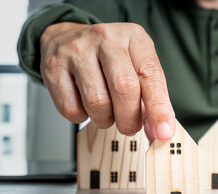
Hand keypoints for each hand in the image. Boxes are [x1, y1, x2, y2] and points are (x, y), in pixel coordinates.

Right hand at [40, 22, 174, 140]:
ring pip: (97, 102)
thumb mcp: (137, 67)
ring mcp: (77, 49)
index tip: (164, 132)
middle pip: (124, 88)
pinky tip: (85, 104)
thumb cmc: (110, 59)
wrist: (68, 38)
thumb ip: (151, 97)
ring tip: (106, 111)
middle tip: (130, 127)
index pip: (151, 75)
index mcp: (134, 37)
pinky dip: (82, 116)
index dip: (159, 108)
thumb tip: (160, 131)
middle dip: (130, 119)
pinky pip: (71, 108)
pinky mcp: (53, 65)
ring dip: (105, 119)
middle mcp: (106, 38)